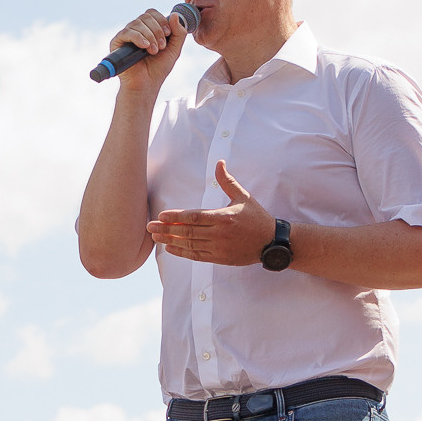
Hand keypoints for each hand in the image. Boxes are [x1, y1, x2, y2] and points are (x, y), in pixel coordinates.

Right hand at [104, 6, 188, 98]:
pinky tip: (145, 47)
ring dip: (150, 36)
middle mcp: (136, 30)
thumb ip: (179, 33)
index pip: (152, 13)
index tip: (168, 34)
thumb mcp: (174, 50)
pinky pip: (127, 32)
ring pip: (137, 23)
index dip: (161, 20)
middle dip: (157, 30)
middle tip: (161, 46)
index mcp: (148, 29)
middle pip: (146, 16)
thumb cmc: (158, 68)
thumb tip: (174, 15)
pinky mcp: (117, 43)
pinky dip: (138, 37)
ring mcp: (126, 36)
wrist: (146, 85)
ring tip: (154, 51)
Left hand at [148, 162, 276, 264]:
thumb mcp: (243, 196)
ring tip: (155, 237)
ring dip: (171, 241)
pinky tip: (170, 248)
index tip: (161, 216)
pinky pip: (197, 256)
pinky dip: (182, 253)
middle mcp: (220, 234)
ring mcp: (219, 248)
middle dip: (167, 229)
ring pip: (190, 245)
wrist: (272, 242)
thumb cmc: (257, 217)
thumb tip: (219, 162)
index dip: (176, 217)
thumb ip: (227, 181)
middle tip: (149, 227)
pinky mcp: (220, 258)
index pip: (194, 217)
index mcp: (224, 217)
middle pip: (188, 232)